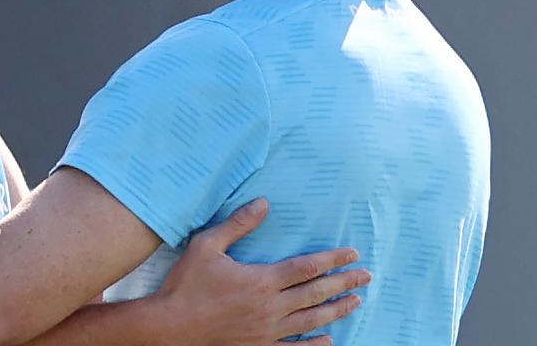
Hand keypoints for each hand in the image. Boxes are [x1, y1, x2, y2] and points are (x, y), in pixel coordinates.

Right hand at [156, 199, 368, 345]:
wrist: (170, 326)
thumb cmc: (186, 284)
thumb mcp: (207, 245)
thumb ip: (238, 224)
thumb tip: (263, 203)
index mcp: (262, 281)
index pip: (308, 267)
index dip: (333, 259)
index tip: (352, 253)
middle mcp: (271, 307)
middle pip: (317, 293)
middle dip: (344, 283)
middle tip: (366, 276)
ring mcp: (267, 331)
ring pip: (312, 321)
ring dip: (337, 311)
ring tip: (356, 302)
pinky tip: (329, 340)